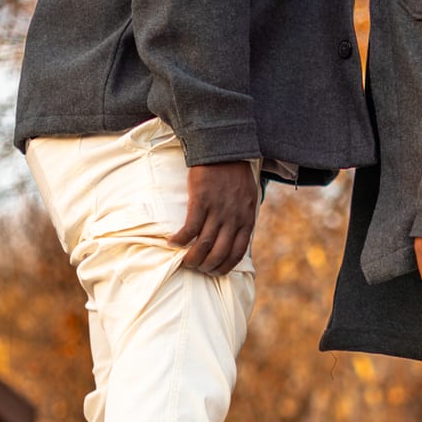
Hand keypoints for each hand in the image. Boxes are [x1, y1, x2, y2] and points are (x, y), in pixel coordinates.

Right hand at [170, 161, 258, 275]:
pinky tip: (172, 242)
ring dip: (192, 258)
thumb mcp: (248, 198)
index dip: (224, 267)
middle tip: (196, 268)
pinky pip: (189, 228)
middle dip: (206, 267)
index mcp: (246, 219)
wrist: (224, 150)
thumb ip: (242, 218)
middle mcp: (233, 218)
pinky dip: (180, 239)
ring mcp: (218, 210)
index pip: (237, 253)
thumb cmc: (235, 174)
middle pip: (219, 253)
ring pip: (203, 245)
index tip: (214, 272)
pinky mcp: (201, 201)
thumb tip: (234, 237)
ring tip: (184, 261)